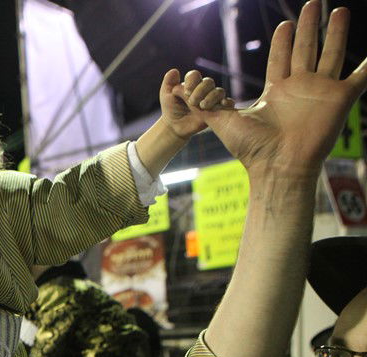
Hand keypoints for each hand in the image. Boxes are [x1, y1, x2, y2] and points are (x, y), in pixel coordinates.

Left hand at [161, 69, 233, 138]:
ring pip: (219, 91)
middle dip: (200, 91)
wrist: (175, 127)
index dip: (192, 81)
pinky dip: (227, 102)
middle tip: (192, 102)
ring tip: (202, 107)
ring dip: (211, 97)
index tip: (186, 92)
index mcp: (191, 84)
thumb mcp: (166, 96)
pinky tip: (221, 105)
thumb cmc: (171, 110)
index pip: (195, 75)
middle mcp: (203, 89)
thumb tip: (174, 70)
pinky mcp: (217, 109)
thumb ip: (168, 83)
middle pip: (208, 82)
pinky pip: (228, 103)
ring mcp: (211, 99)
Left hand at [199, 2, 366, 175]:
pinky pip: (361, 78)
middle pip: (307, 49)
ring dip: (336, 33)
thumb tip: (181, 92)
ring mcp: (321, 92)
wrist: (276, 167)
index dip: (284, 41)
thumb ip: (206, 105)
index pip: (281, 58)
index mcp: (277, 91)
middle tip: (313, 3)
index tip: (285, 24)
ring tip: (337, 11)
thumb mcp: (223, 121)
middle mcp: (301, 88)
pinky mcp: (340, 100)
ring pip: (332, 54)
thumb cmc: (251, 149)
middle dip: (309, 26)